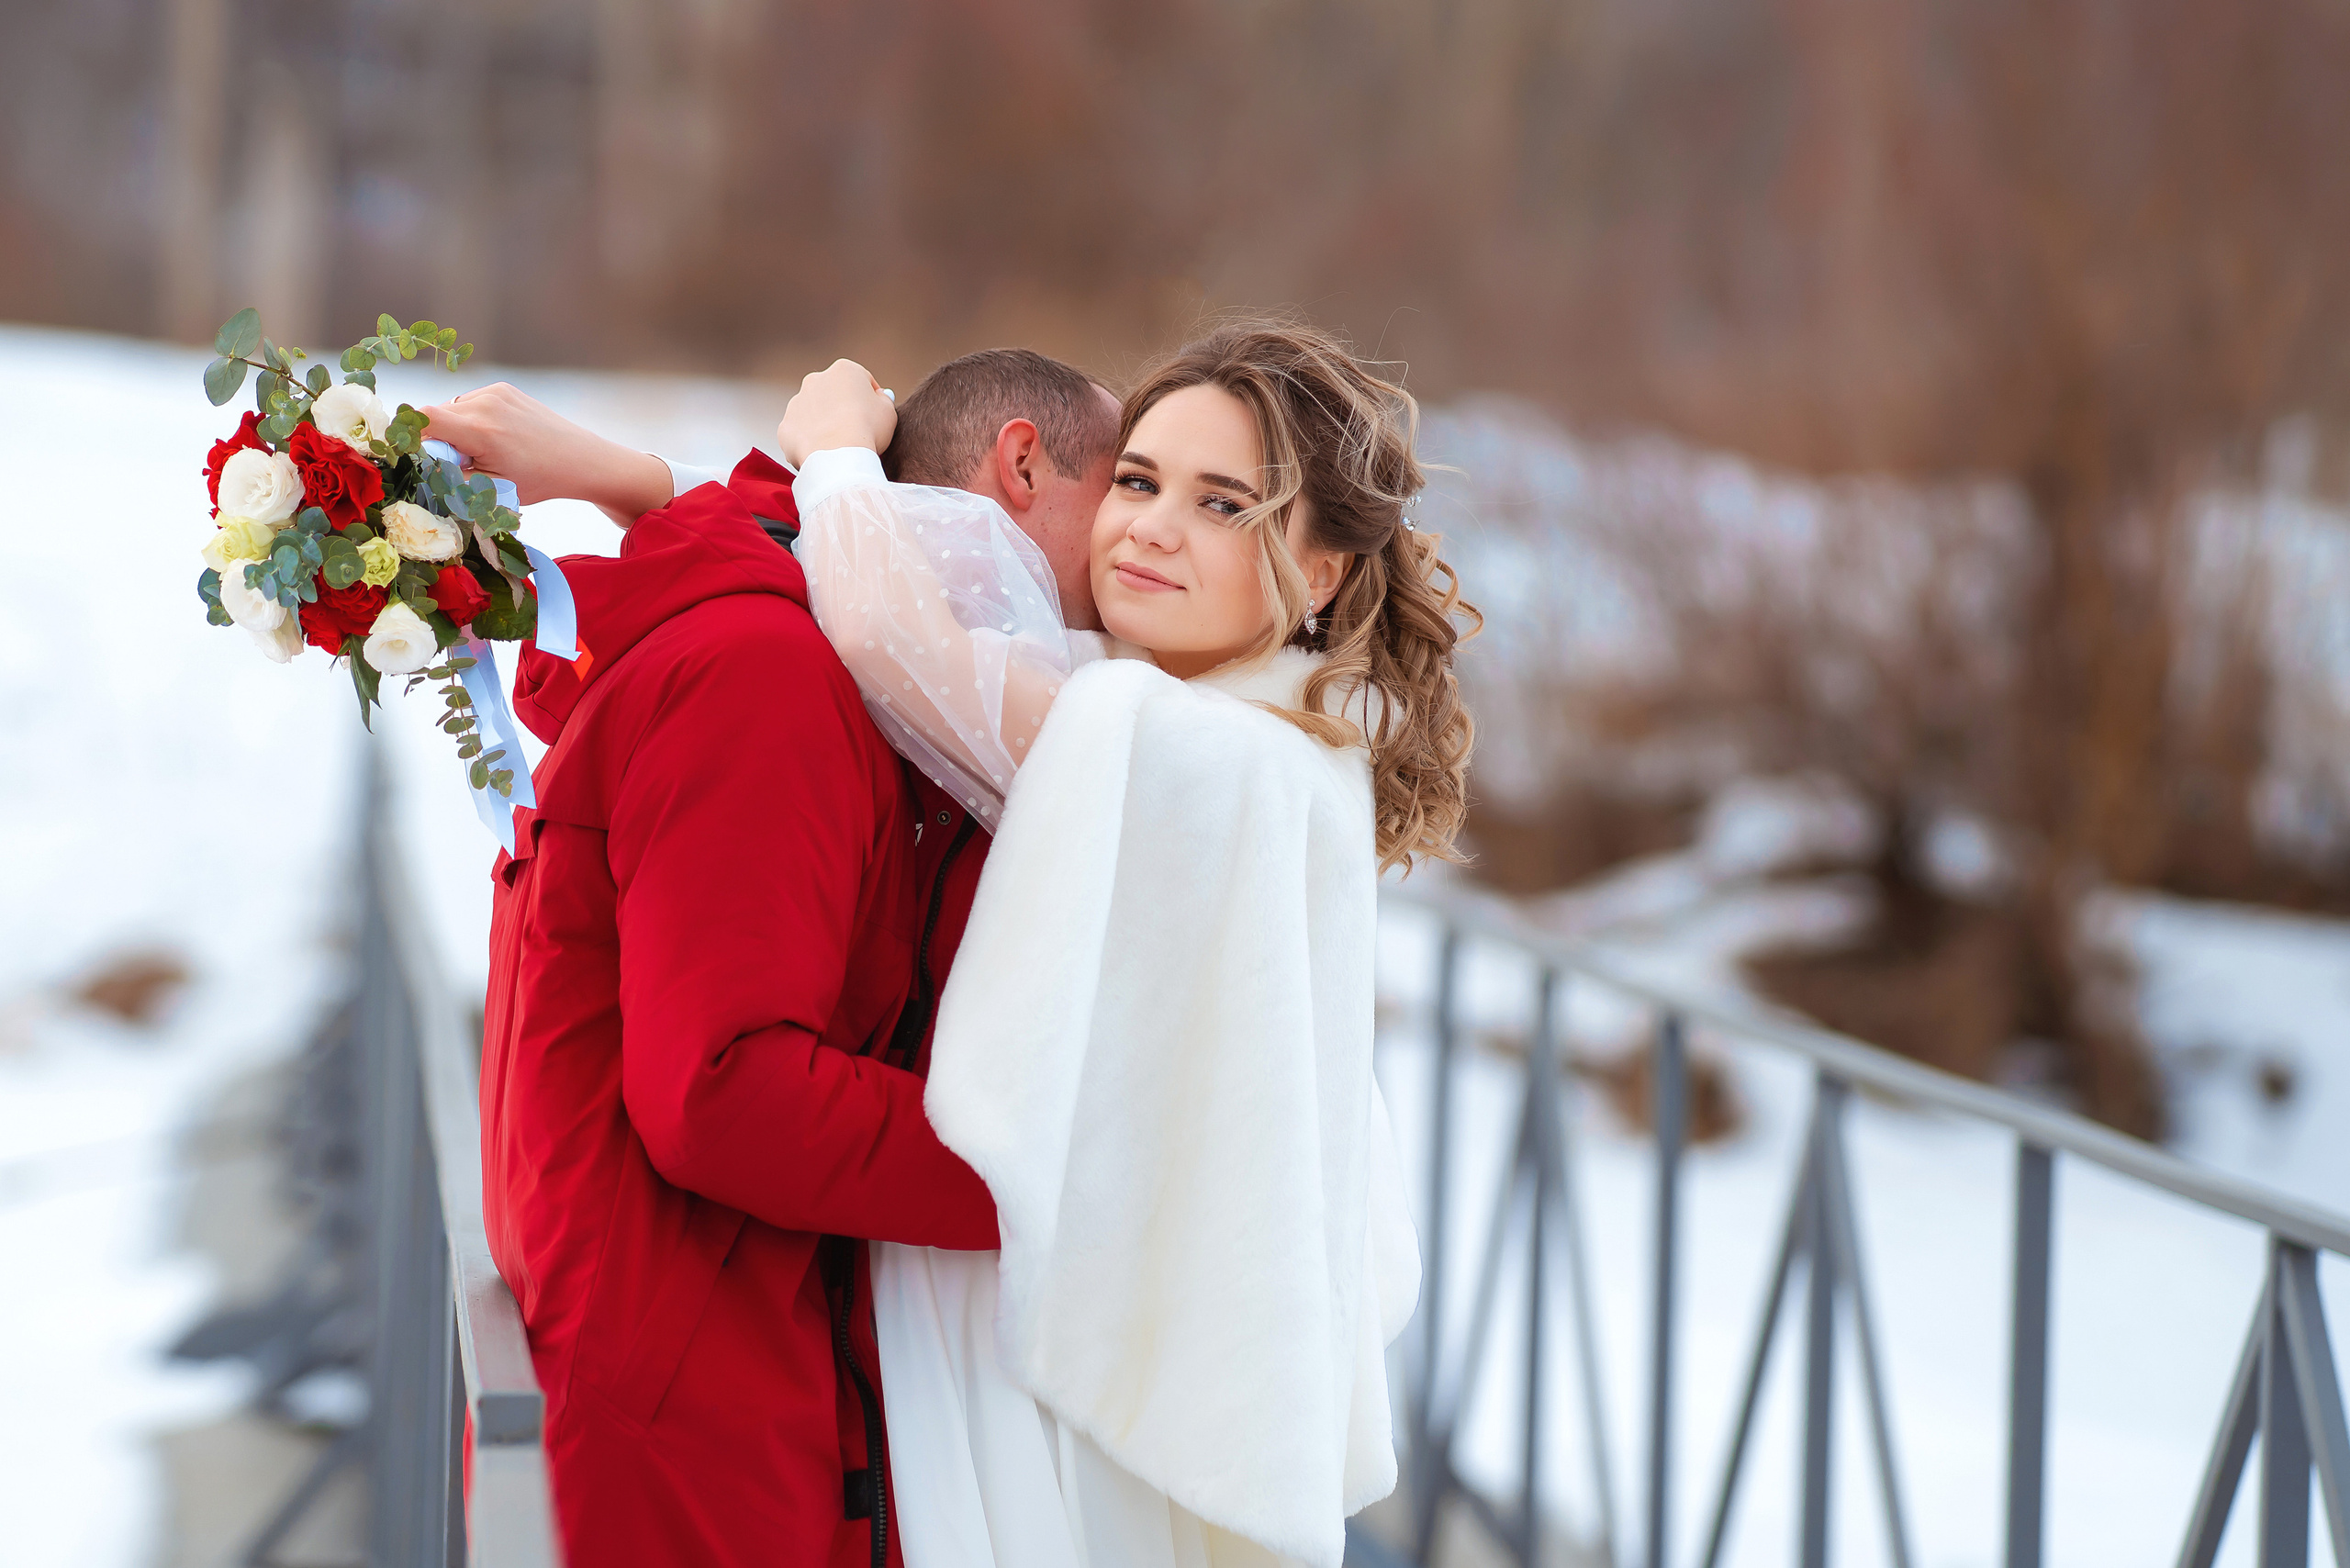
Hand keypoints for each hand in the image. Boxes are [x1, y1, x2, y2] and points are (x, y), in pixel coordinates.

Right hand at [419, 382, 672, 521]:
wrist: (580, 460)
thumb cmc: (538, 480)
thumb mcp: (491, 490)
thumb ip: (451, 477)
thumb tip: (421, 466)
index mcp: (480, 430)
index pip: (422, 418)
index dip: (409, 435)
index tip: (414, 454)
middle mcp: (485, 404)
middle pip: (434, 414)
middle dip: (437, 439)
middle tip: (459, 462)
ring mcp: (495, 392)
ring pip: (452, 409)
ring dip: (455, 430)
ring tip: (482, 451)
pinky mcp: (503, 389)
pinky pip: (470, 403)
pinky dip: (471, 421)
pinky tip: (495, 437)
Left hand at [777, 360, 895, 466]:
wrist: (838, 456)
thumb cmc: (868, 430)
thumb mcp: (888, 411)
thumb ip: (883, 400)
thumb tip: (878, 397)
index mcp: (844, 370)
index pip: (861, 381)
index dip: (870, 400)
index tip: (875, 417)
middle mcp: (815, 380)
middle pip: (832, 394)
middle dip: (841, 409)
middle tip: (855, 432)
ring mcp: (796, 403)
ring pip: (813, 414)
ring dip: (823, 426)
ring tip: (838, 447)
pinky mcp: (785, 427)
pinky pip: (800, 435)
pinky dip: (809, 443)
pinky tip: (823, 456)